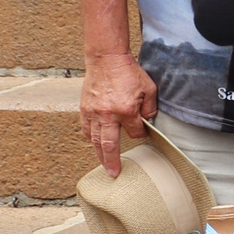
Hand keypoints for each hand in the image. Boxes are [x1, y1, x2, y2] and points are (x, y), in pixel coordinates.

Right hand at [80, 51, 156, 172]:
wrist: (106, 59)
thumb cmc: (129, 73)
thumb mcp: (149, 89)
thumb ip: (150, 108)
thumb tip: (148, 122)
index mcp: (125, 110)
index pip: (135, 132)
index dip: (140, 134)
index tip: (142, 133)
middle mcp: (107, 114)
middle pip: (109, 144)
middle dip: (112, 161)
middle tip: (113, 173)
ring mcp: (93, 112)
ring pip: (95, 139)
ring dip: (99, 153)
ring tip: (104, 164)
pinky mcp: (84, 108)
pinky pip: (86, 128)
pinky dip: (90, 138)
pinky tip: (94, 143)